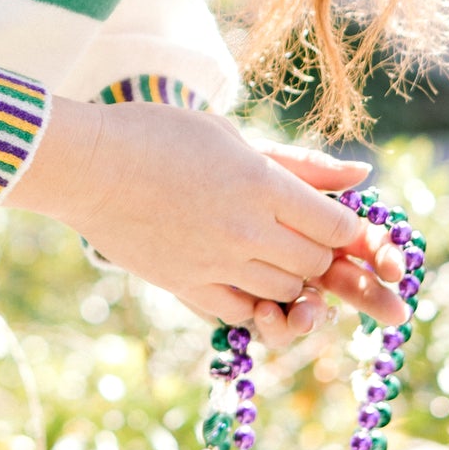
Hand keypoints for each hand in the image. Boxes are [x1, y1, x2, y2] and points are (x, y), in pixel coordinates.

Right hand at [9, 99, 404, 340]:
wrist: (87, 166)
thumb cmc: (159, 135)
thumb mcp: (233, 136)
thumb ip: (300, 163)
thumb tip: (362, 177)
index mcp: (262, 184)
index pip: (337, 226)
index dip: (351, 231)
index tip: (346, 226)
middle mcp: (248, 230)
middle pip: (318, 262)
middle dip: (331, 258)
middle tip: (327, 250)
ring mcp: (218, 264)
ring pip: (288, 290)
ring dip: (298, 280)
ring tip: (284, 258)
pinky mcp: (188, 287)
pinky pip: (244, 313)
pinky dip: (260, 305)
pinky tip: (254, 286)